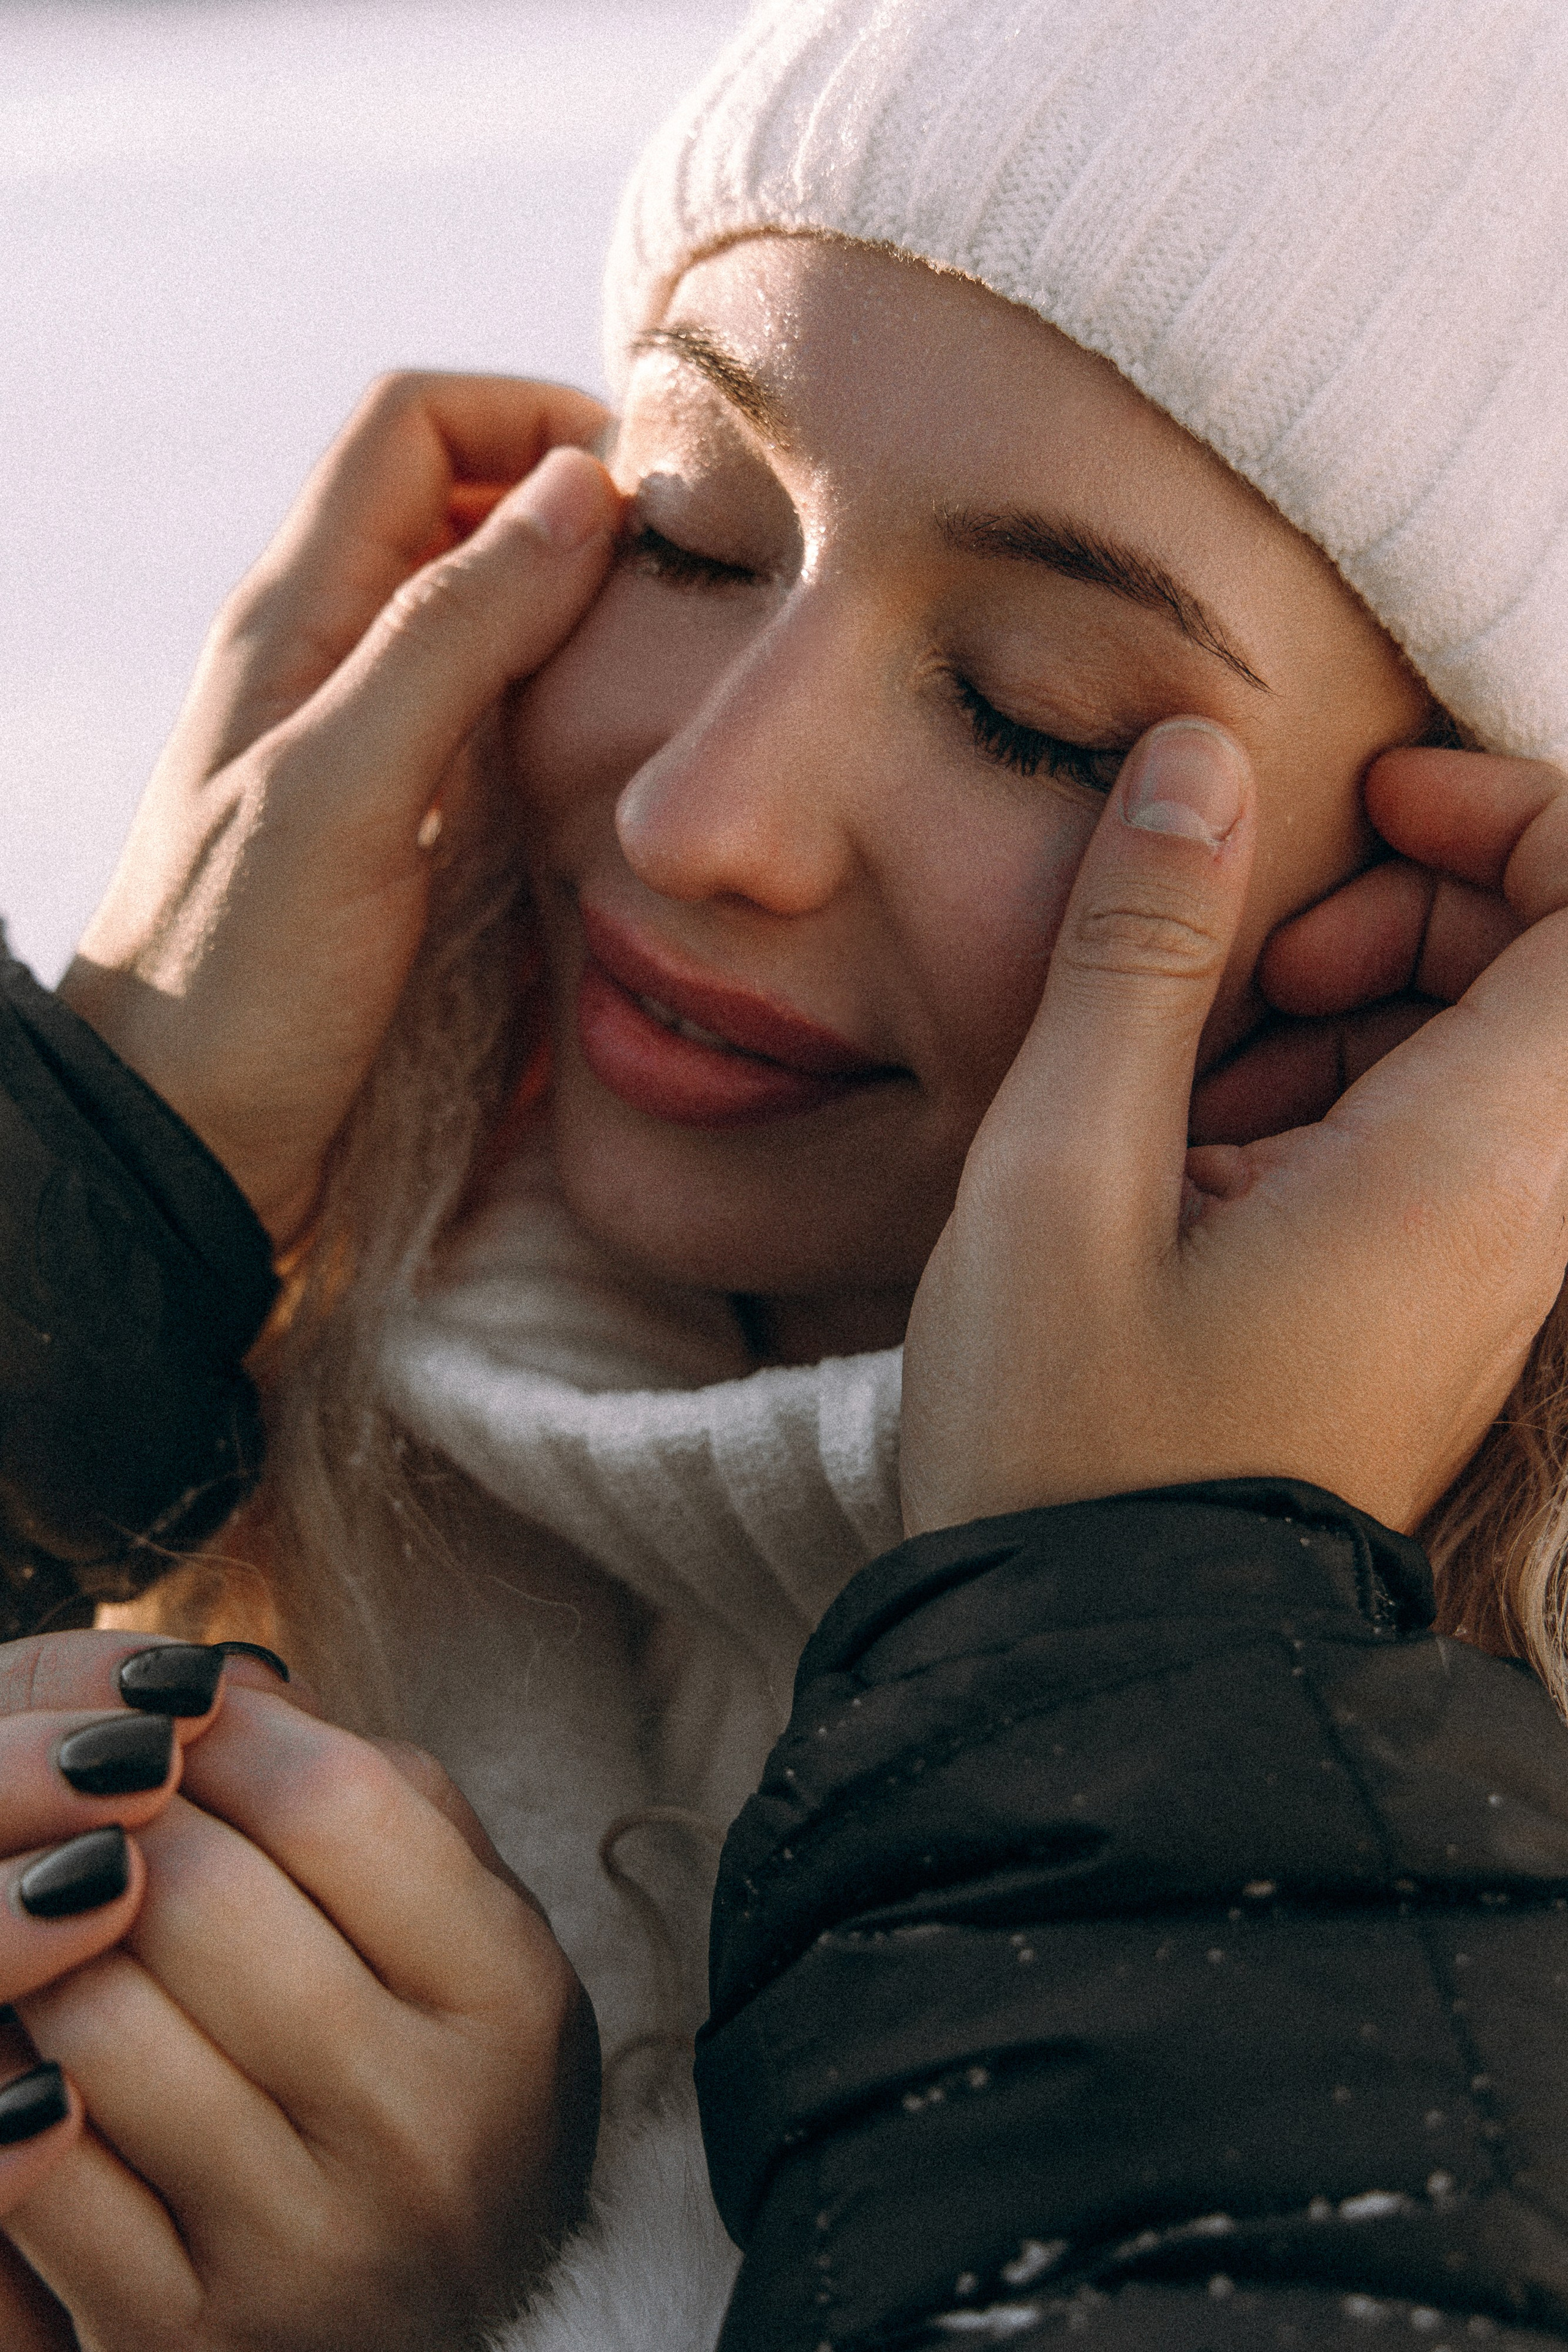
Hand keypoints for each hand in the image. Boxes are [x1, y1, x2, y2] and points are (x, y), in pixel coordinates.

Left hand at [2, 1649, 594, 2351]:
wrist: (463, 2332)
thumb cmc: (448, 2086)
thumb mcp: (479, 1938)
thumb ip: (387, 1797)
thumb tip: (224, 1689)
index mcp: (509, 2005)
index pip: (340, 1802)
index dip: (237, 1732)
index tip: (192, 1716)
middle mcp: (417, 2131)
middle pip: (206, 1899)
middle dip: (129, 1821)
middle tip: (114, 1805)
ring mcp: (299, 2248)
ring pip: (102, 2023)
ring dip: (55, 1941)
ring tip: (77, 1914)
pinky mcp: (179, 2337)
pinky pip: (37, 2165)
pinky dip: (12, 2075)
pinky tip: (43, 2036)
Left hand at [60, 374, 621, 1246]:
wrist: (187, 1149)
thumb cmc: (238, 979)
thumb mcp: (345, 792)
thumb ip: (453, 637)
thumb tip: (582, 492)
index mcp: (295, 618)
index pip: (414, 427)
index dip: (529, 417)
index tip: (647, 490)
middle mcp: (333, 665)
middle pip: (466, 512)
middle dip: (577, 513)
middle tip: (695, 581)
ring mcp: (377, 753)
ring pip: (494, 623)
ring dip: (585, 621)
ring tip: (683, 671)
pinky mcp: (413, 838)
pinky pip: (502, 733)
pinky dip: (572, 719)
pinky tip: (630, 771)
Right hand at [901, 719, 1567, 1537]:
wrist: (1103, 1673)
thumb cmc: (1069, 1443)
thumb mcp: (1059, 1171)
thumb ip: (1139, 949)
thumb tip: (1198, 762)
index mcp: (1464, 1169)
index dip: (1507, 812)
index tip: (1358, 808)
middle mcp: (1515, 1220)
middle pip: (1551, 974)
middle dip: (1414, 907)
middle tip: (1248, 959)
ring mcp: (1479, 1274)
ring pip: (1486, 1058)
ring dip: (1354, 1007)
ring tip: (1190, 1069)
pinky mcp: (1427, 1313)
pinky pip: (1434, 1147)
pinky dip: (1332, 1100)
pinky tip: (1195, 1153)